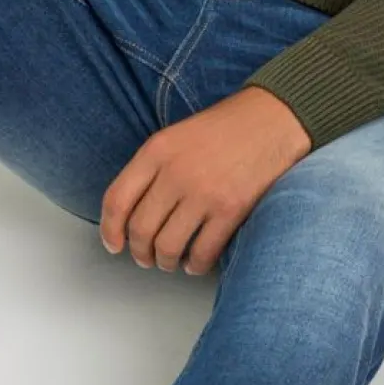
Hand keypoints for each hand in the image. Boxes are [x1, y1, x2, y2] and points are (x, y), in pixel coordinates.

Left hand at [100, 85, 312, 275]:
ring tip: (171, 261)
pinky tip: (196, 262)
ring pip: (167, 247)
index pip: (117, 200)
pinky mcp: (231, 210)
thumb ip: (152, 169)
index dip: (110, 230)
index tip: (114, 244)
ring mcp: (204, 192)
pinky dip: (195, 265)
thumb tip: (131, 213)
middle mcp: (176, 172)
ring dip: (165, 262)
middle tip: (146, 257)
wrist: (273, 118)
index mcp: (156, 151)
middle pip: (140, 230)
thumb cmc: (225, 129)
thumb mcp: (176, 136)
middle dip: (140, 252)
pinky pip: (202, 253)